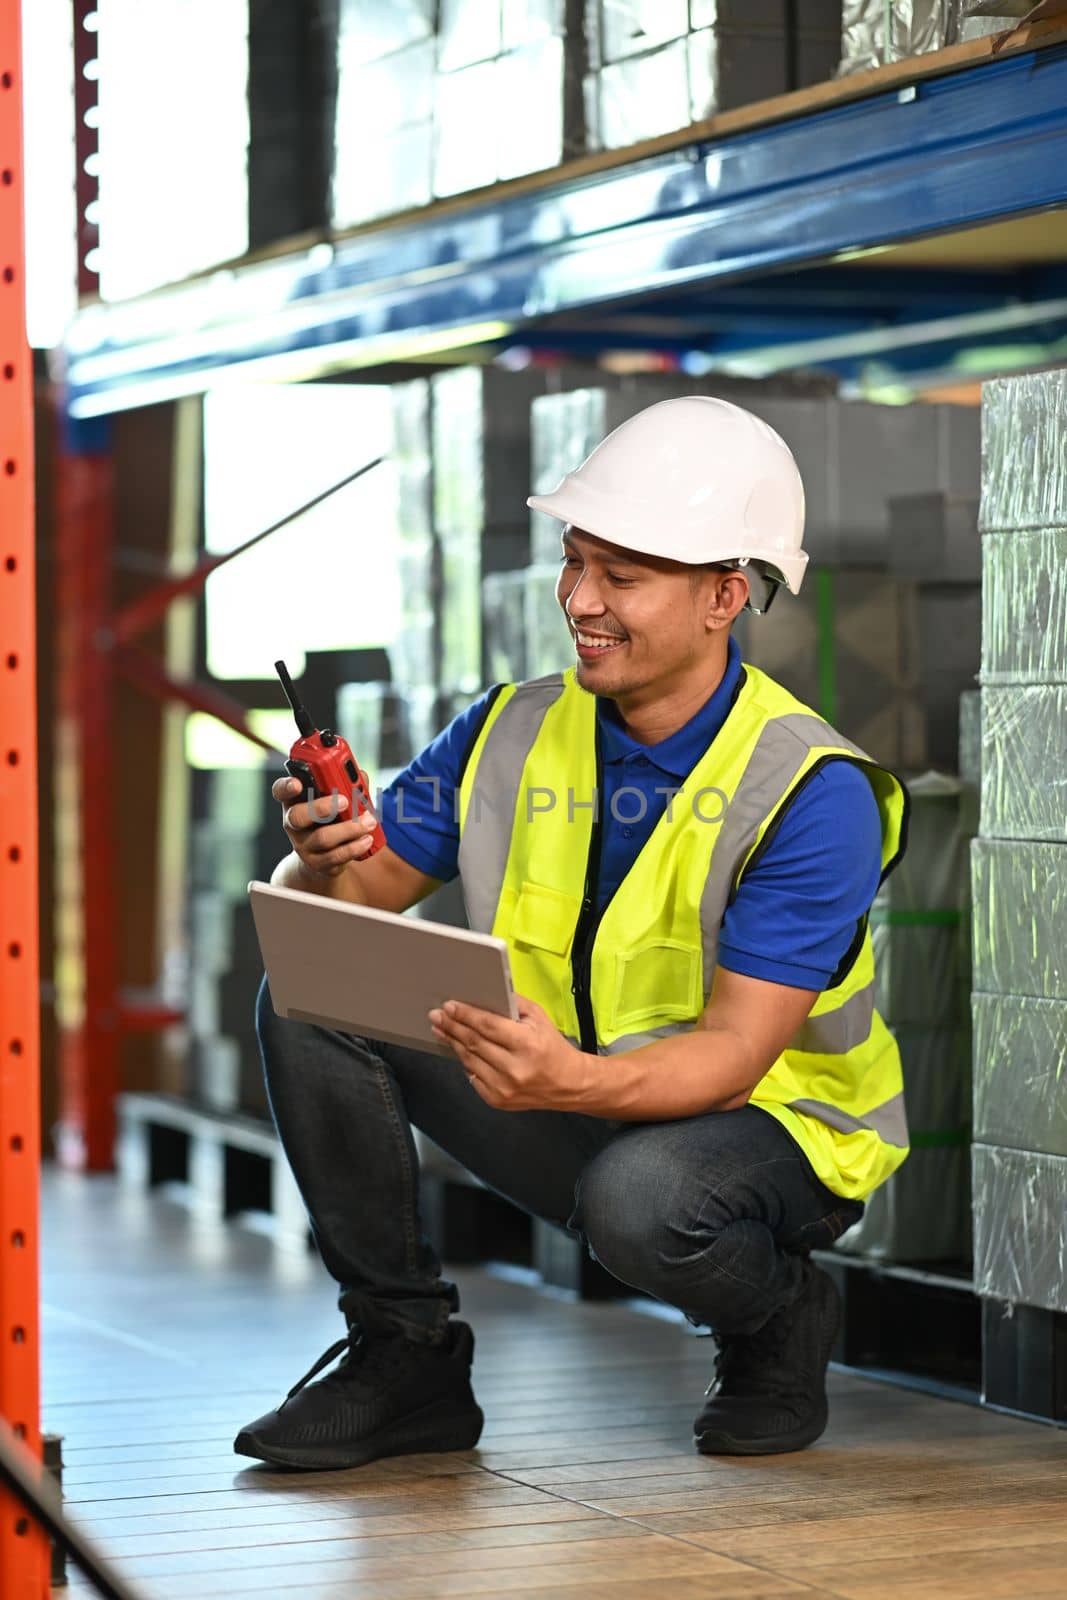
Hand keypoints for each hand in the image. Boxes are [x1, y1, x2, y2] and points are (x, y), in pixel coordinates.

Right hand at [272, 774, 378, 877]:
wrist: (324, 858)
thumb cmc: (331, 820)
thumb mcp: (334, 800)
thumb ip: (346, 785)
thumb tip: (361, 776)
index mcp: (295, 802)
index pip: (281, 791)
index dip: (286, 787)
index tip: (297, 783)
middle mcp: (294, 824)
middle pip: (298, 816)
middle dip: (322, 807)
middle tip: (345, 801)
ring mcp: (303, 846)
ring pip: (322, 838)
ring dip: (350, 828)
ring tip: (369, 821)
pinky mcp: (317, 863)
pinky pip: (335, 856)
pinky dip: (354, 847)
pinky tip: (367, 839)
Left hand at [428, 995, 592, 1111]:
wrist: (569, 1085)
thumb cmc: (553, 1048)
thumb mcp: (539, 1018)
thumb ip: (514, 1005)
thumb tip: (486, 994)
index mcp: (527, 1045)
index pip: (488, 1026)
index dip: (466, 1015)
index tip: (450, 1006)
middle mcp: (514, 1068)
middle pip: (474, 1042)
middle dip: (453, 1026)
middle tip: (438, 1015)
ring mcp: (504, 1087)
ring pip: (469, 1060)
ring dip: (453, 1042)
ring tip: (442, 1028)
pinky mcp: (497, 1100)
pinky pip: (472, 1076)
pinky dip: (464, 1061)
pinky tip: (458, 1048)